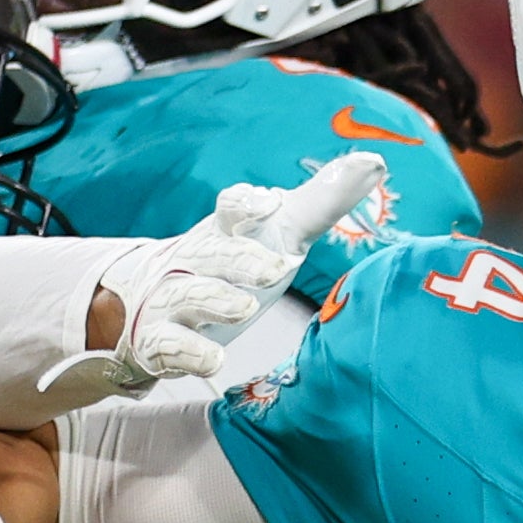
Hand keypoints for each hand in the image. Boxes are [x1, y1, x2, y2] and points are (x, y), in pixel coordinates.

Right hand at [64, 152, 388, 390]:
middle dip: (242, 259)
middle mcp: (196, 261)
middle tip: (275, 268)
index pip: (231, 209)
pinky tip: (213, 360)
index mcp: (225, 231)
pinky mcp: (159, 340)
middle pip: (215, 254)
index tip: (267, 204)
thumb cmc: (230, 265)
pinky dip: (189, 352)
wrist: (147, 301)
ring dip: (215, 301)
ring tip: (245, 308)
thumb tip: (375, 161)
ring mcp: (173, 299)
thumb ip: (322, 202)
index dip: (245, 204)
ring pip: (190, 296)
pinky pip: (168, 346)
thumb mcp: (273, 232)